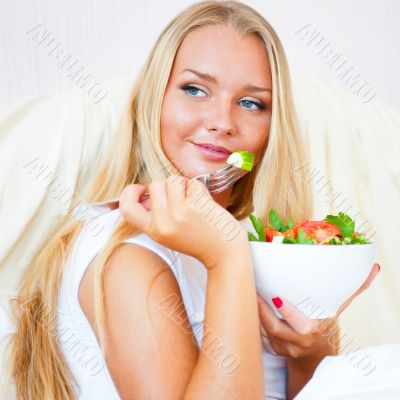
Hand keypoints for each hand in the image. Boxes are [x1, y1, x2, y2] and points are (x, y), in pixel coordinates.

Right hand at [118, 175, 247, 268]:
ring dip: (183, 185)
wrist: (225, 253)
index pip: (127, 208)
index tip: (141, 190)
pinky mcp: (196, 205)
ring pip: (172, 179)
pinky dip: (199, 188)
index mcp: (154, 231)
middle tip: (180, 198)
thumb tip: (146, 195)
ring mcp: (179, 212)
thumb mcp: (169, 235)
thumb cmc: (200, 241)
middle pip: (154, 184)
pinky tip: (204, 203)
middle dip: (167, 186)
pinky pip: (191, 182)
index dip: (129, 193)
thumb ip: (155, 216)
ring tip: (193, 200)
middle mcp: (164, 222)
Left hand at [257, 263, 379, 363]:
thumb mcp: (336, 307)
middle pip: (276, 328)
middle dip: (262, 310)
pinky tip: (249, 306)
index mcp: (315, 330)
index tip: (276, 297)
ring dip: (256, 314)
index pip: (301, 324)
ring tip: (247, 294)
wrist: (315, 353)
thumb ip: (351, 290)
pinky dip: (255, 321)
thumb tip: (373, 269)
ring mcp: (285, 349)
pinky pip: (262, 336)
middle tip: (252, 289)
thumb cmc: (324, 323)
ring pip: (266, 332)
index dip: (288, 313)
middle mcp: (300, 343)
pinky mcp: (274, 350)